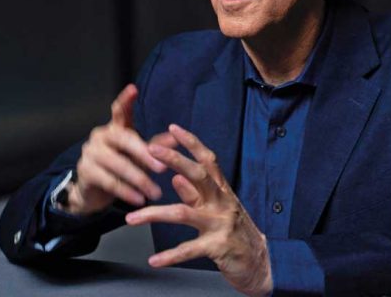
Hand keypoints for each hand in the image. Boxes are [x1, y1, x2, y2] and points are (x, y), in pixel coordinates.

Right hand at [66, 84, 175, 214]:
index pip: (119, 110)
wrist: (95, 192)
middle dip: (144, 154)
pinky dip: (127, 192)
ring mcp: (91, 153)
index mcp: (116, 128)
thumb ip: (157, 145)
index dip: (126, 100)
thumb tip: (178, 136)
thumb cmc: (123, 166)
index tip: (133, 88)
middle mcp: (101, 136)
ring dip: (139, 180)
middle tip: (162, 168)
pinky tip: (140, 200)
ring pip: (118, 164)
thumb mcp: (141, 156)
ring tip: (156, 193)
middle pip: (124, 139)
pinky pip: (109, 182)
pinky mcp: (86, 172)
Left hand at [125, 124, 272, 296]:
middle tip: (151, 151)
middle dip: (175, 160)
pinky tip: (154, 260)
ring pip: (184, 212)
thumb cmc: (235, 233)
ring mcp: (220, 223)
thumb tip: (176, 178)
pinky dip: (170, 256)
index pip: (207, 160)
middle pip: (198, 175)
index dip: (191, 143)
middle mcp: (222, 202)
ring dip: (155, 214)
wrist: (259, 261)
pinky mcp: (218, 246)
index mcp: (221, 191)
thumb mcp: (217, 209)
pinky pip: (190, 249)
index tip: (173, 128)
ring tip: (131, 218)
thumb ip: (197, 194)